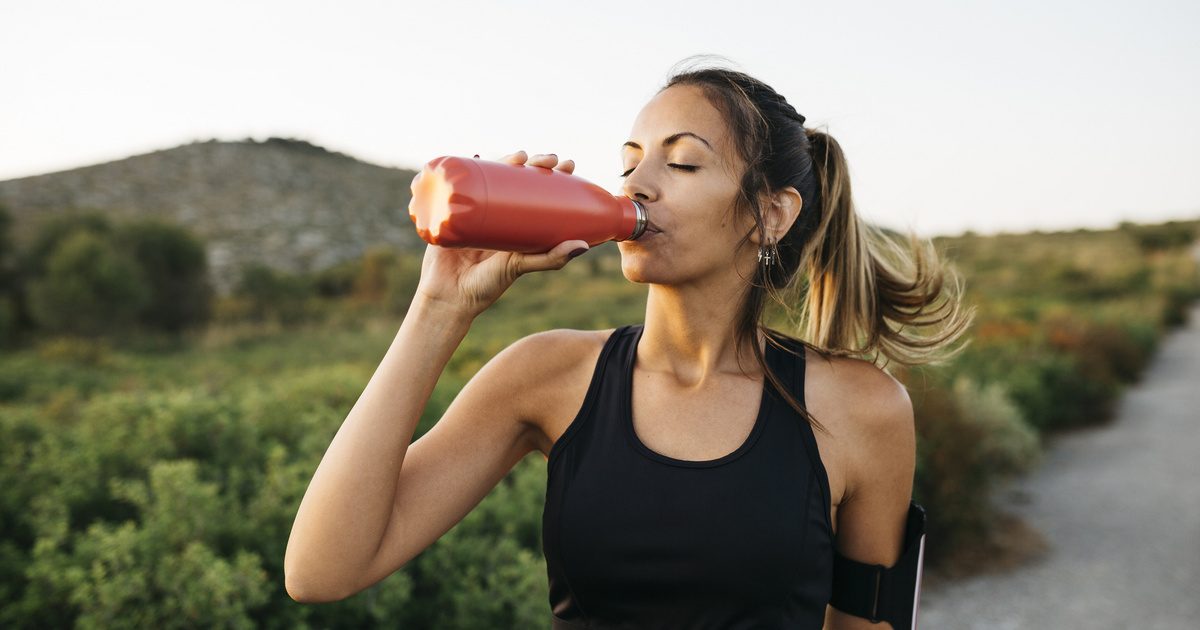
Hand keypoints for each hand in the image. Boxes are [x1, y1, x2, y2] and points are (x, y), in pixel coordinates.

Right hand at [412, 151, 588, 318]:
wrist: (446, 297)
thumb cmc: (485, 286)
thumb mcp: (520, 267)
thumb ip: (549, 259)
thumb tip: (583, 246)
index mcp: (516, 224)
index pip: (538, 192)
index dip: (553, 175)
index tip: (568, 165)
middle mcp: (497, 213)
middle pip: (516, 178)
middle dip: (534, 163)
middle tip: (549, 159)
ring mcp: (474, 209)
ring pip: (492, 176)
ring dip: (506, 160)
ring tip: (520, 156)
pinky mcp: (451, 210)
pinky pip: (459, 185)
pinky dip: (467, 167)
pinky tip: (477, 156)